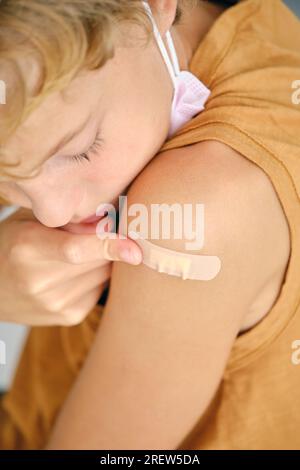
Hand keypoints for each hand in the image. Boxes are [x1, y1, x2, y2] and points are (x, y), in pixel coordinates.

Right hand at [0, 208, 141, 325]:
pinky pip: (99, 290)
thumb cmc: (14, 244)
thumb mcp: (31, 220)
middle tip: (105, 232)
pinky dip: (97, 278)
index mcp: (27, 248)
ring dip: (104, 262)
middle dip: (110, 245)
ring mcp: (54, 303)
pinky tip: (78, 273)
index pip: (75, 250)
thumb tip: (112, 224)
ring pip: (103, 276)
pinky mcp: (67, 316)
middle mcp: (39, 281)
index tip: (135, 248)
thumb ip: (68, 220)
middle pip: (97, 262)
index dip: (109, 245)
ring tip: (84, 254)